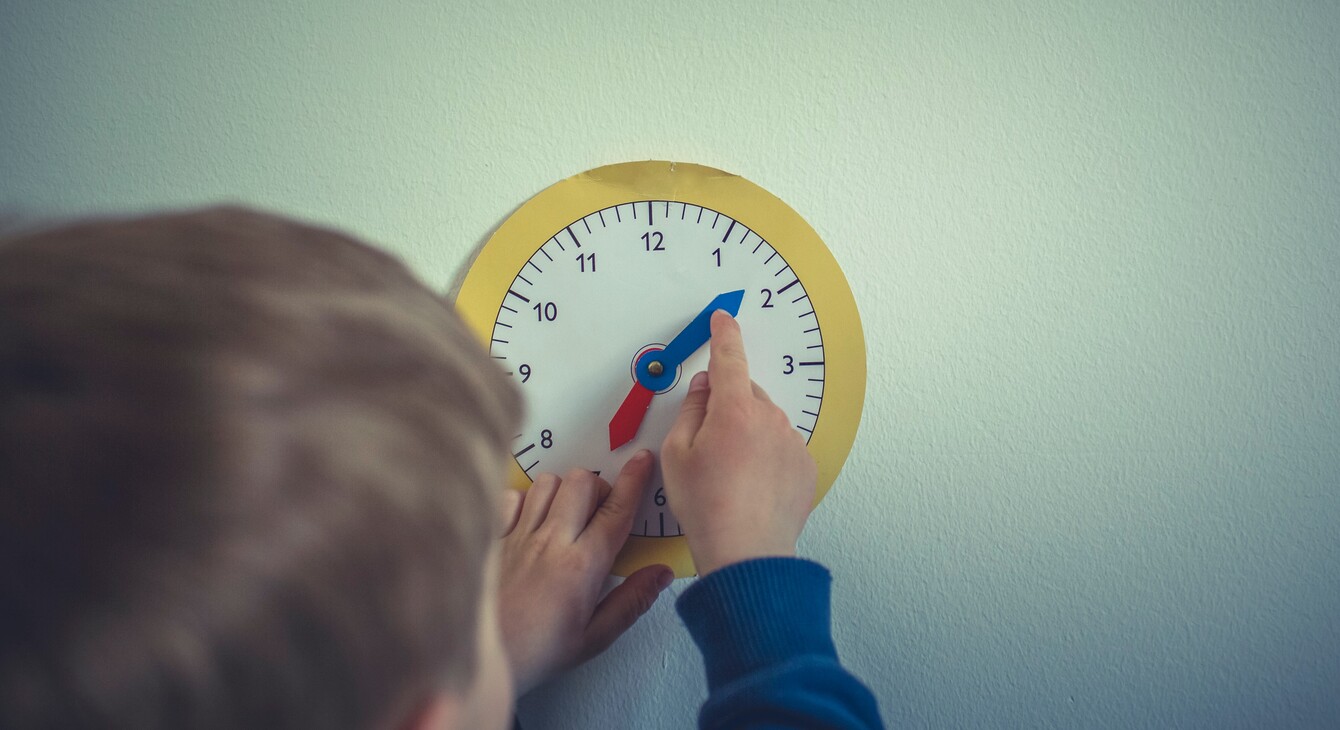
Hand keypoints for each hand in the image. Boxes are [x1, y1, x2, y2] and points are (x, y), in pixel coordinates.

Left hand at [496, 452, 674, 694]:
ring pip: (548, 482)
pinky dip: (525, 501)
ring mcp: (517, 535)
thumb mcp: (594, 639)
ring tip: (565, 516)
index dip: (635, 480)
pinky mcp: (491, 536)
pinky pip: (512, 496)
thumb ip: (631, 602)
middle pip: (582, 482)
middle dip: (599, 487)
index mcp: (582, 566)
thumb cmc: (536, 653)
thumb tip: (661, 573)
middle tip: (600, 512)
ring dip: (563, 491)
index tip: (644, 460)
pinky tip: (529, 522)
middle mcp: (550, 541)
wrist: (475, 657)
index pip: (616, 510)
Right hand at [660, 310, 817, 575]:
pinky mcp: (806, 466)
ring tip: (730, 475)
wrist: (746, 551)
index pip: (729, 357)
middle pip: (745, 394)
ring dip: (748, 434)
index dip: (725, 334)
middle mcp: (769, 418)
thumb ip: (691, 411)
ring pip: (765, 421)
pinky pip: (782, 447)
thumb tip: (704, 387)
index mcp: (734, 410)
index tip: (724, 319)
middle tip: (708, 445)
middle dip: (728, 407)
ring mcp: (792, 442)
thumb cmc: (707, 507)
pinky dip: (767, 456)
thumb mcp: (676, 455)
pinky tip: (751, 484)